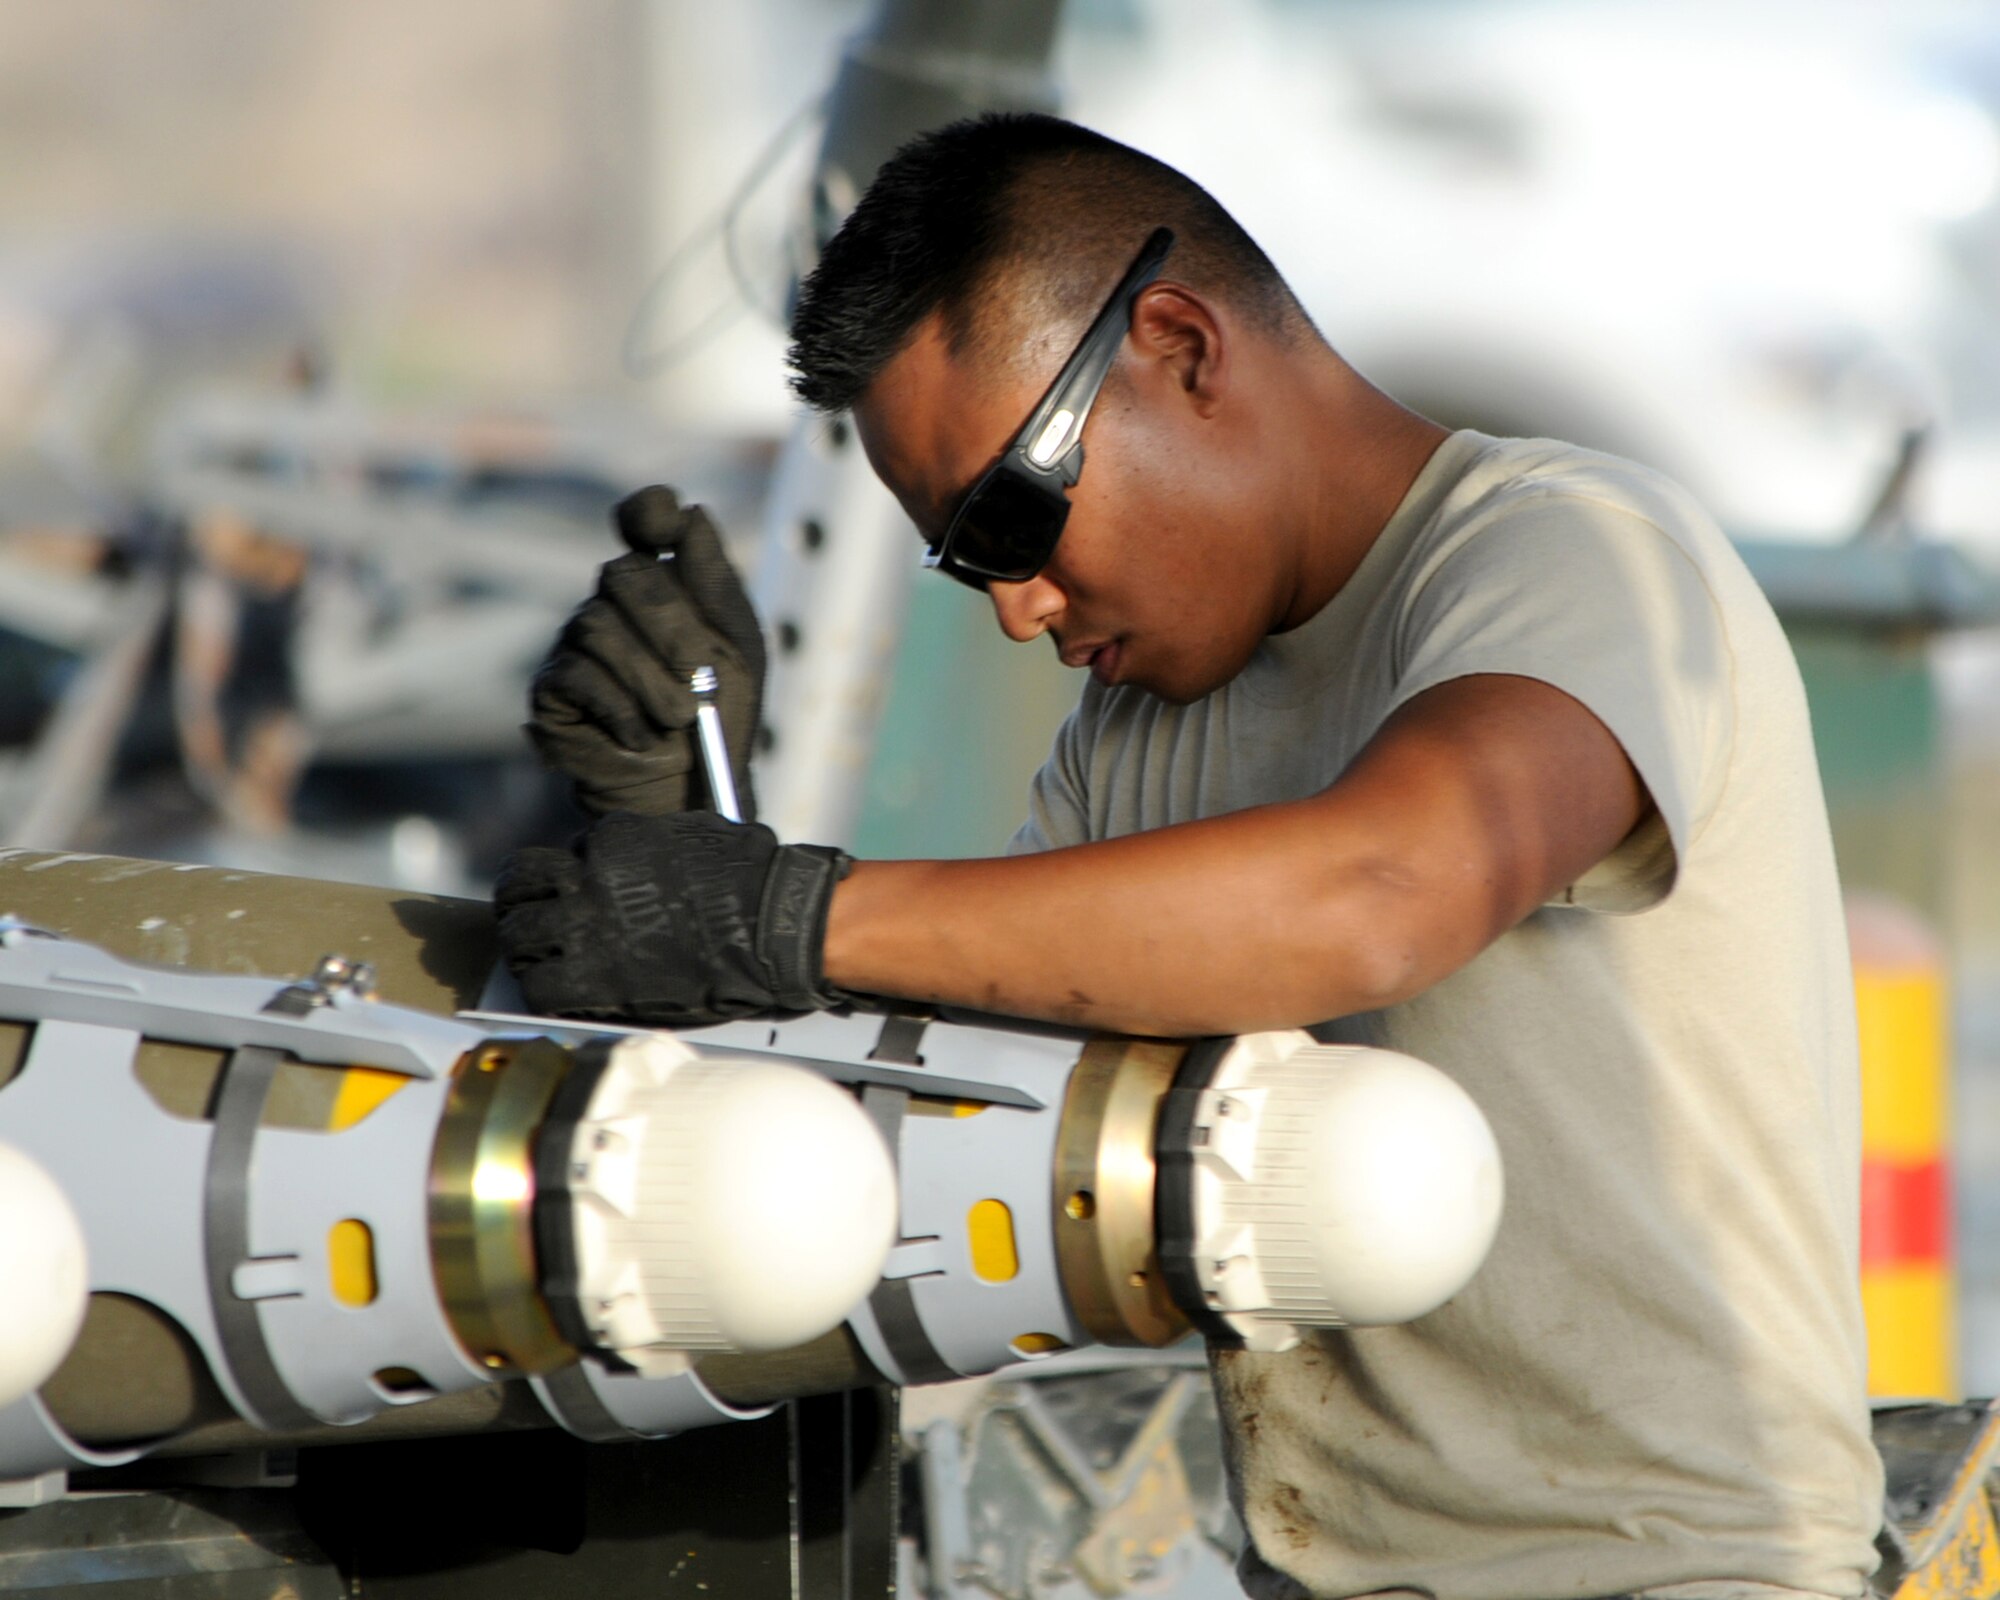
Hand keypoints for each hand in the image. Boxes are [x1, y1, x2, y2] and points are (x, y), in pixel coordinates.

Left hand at [493, 812, 850, 1025]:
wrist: (773, 928)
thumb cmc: (749, 881)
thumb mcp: (689, 838)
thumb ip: (644, 847)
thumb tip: (627, 854)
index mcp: (612, 841)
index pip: (557, 857)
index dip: (560, 877)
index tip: (565, 892)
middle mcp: (590, 879)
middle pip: (519, 887)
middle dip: (522, 903)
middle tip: (527, 918)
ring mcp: (589, 929)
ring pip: (520, 935)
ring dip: (526, 946)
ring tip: (536, 957)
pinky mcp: (596, 979)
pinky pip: (541, 987)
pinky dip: (543, 989)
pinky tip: (556, 990)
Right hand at [528, 486, 765, 818]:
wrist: (694, 791)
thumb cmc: (723, 716)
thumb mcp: (739, 650)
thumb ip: (716, 584)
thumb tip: (692, 514)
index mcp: (664, 584)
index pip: (644, 520)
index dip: (648, 511)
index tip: (663, 523)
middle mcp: (614, 603)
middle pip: (624, 574)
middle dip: (670, 626)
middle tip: (699, 677)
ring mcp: (578, 642)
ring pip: (599, 628)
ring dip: (651, 681)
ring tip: (679, 720)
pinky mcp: (553, 688)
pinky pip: (578, 676)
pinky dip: (622, 709)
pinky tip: (642, 735)